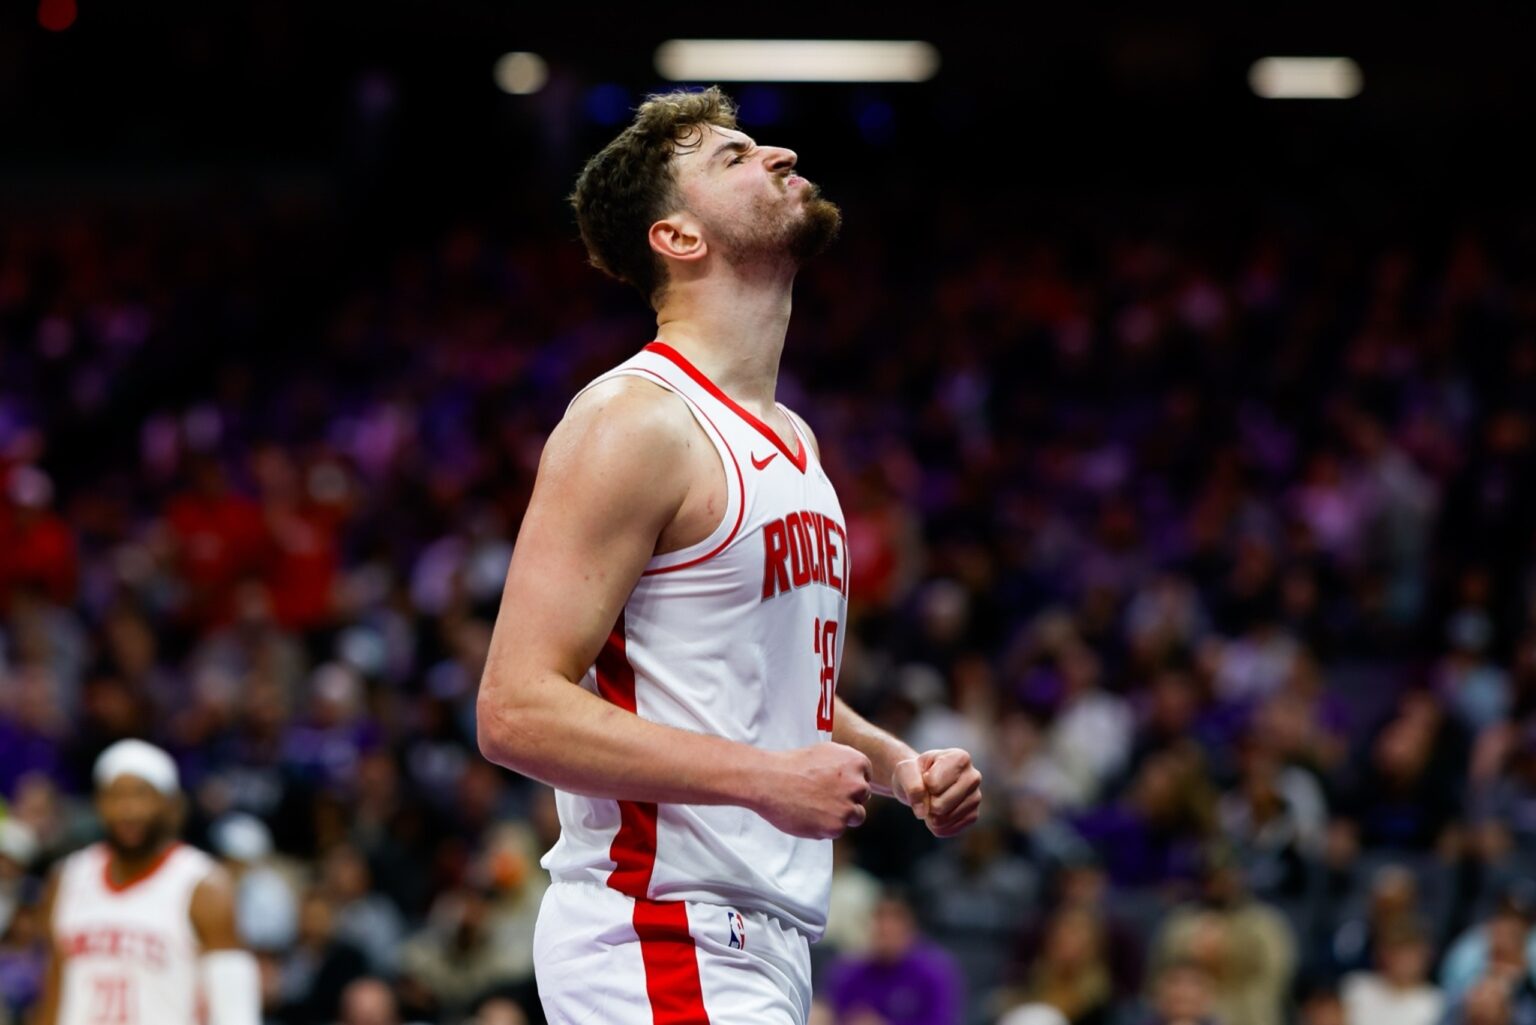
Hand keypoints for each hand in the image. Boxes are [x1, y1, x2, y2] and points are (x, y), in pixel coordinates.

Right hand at [754, 743, 872, 838]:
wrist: (768, 779)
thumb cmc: (793, 764)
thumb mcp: (826, 752)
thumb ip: (846, 765)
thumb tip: (859, 777)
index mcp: (856, 762)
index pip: (865, 777)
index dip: (848, 781)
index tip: (831, 782)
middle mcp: (857, 785)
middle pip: (862, 797)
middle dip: (847, 798)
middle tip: (822, 795)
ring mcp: (847, 808)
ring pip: (855, 816)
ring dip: (840, 814)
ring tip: (816, 805)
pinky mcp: (835, 827)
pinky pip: (837, 830)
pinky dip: (825, 826)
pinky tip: (808, 814)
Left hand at [892, 748, 981, 837]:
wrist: (922, 783)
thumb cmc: (916, 772)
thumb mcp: (905, 770)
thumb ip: (911, 785)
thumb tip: (923, 811)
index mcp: (960, 758)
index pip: (933, 785)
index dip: (922, 784)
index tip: (925, 776)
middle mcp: (973, 777)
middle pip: (940, 805)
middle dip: (926, 802)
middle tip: (927, 792)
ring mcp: (976, 797)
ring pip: (944, 819)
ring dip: (930, 815)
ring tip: (932, 800)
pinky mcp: (973, 816)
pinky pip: (948, 829)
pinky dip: (935, 825)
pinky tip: (937, 812)